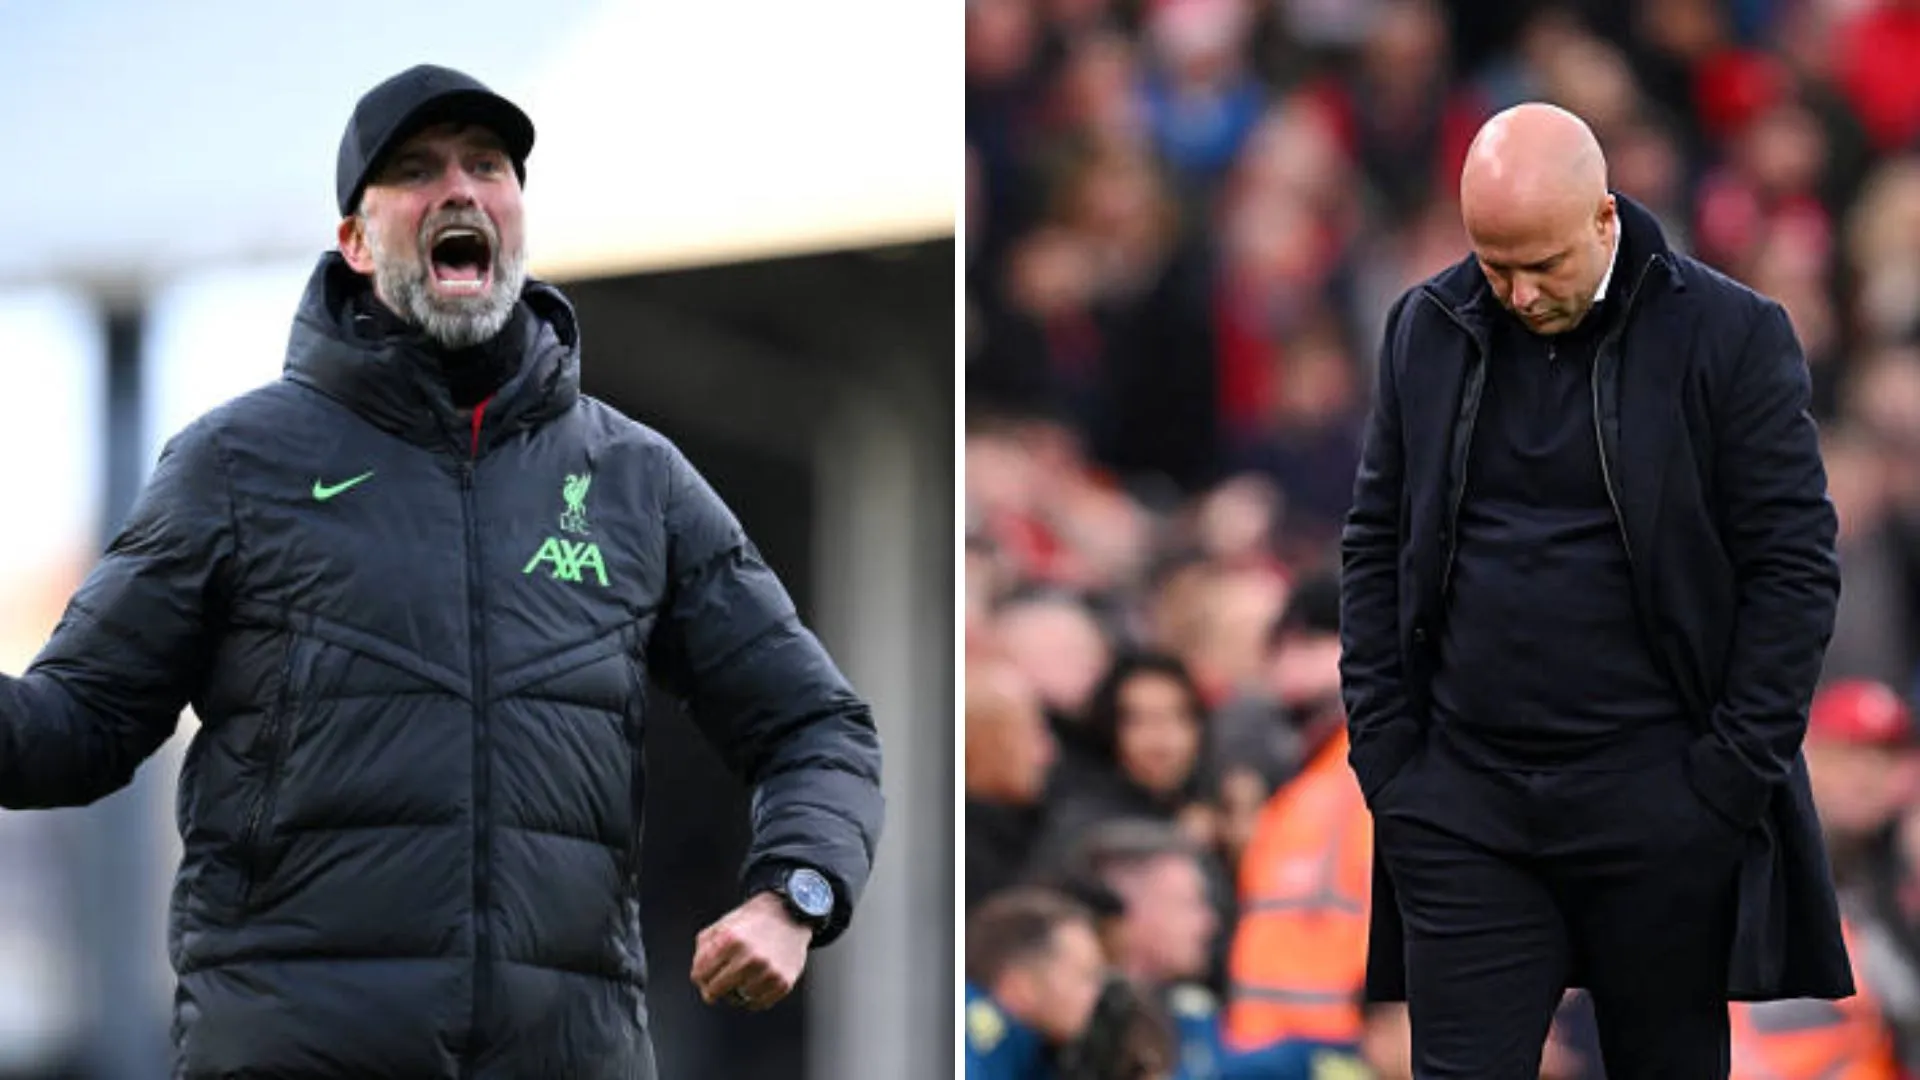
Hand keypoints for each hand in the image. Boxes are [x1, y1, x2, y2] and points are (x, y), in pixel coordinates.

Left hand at [691, 891, 811, 1010]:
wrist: (789, 915)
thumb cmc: (752, 922)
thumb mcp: (722, 926)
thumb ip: (703, 950)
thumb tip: (699, 978)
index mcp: (730, 940)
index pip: (700, 975)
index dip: (700, 976)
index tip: (705, 976)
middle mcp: (749, 957)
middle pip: (715, 990)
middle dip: (713, 988)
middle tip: (720, 981)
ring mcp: (767, 971)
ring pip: (738, 999)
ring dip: (737, 991)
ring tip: (744, 975)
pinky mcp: (783, 982)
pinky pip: (758, 1003)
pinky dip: (754, 996)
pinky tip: (757, 980)